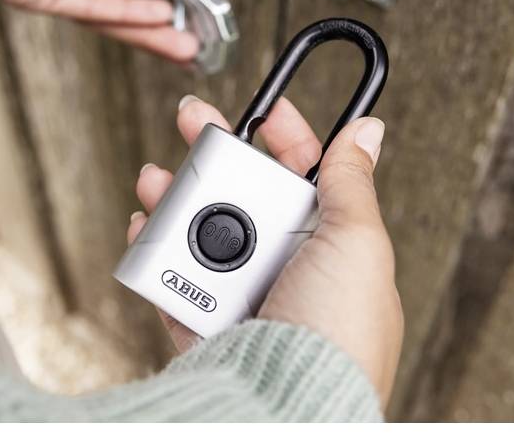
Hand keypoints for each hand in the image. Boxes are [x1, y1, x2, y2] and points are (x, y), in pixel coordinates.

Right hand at [127, 95, 403, 408]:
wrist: (285, 405)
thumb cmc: (337, 333)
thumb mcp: (359, 243)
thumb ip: (352, 182)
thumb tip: (369, 129)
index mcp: (333, 246)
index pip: (308, 176)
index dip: (286, 135)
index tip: (263, 108)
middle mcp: (289, 271)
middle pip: (245, 194)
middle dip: (215, 152)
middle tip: (189, 118)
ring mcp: (244, 299)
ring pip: (202, 231)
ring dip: (173, 196)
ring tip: (153, 178)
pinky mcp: (205, 327)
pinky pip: (172, 278)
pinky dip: (153, 250)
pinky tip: (143, 227)